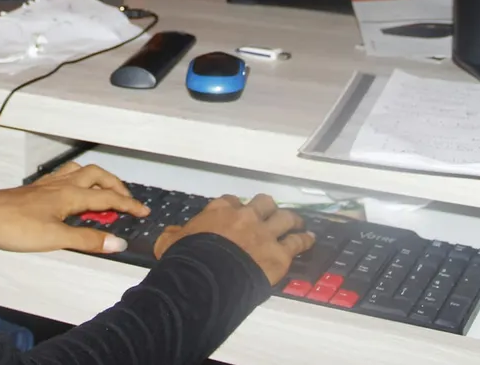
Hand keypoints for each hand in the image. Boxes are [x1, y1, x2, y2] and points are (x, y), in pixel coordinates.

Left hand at [0, 162, 150, 253]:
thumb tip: (119, 242)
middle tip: (126, 201)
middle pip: (98, 176)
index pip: (108, 198)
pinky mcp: (38, 189)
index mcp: (71, 195)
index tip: (145, 212)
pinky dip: (80, 181)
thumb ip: (88, 239)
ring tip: (104, 194)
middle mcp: (63, 184)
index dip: (129, 205)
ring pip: (82, 172)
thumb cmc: (17, 227)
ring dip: (98, 179)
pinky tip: (74, 194)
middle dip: (116, 186)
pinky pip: (66, 176)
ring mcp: (49, 184)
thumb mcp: (56, 238)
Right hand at [153, 193, 314, 283]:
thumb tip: (173, 234)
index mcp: (220, 210)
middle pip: (263, 203)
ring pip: (285, 217)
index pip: (232, 200)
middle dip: (267, 207)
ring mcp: (265, 233)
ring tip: (297, 222)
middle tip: (269, 213)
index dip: (236, 207)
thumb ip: (174, 234)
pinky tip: (309, 239)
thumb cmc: (187, 259)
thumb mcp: (170, 242)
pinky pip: (297, 242)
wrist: (206, 278)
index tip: (237, 213)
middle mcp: (246, 216)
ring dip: (292, 219)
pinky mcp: (279, 253)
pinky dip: (304, 240)